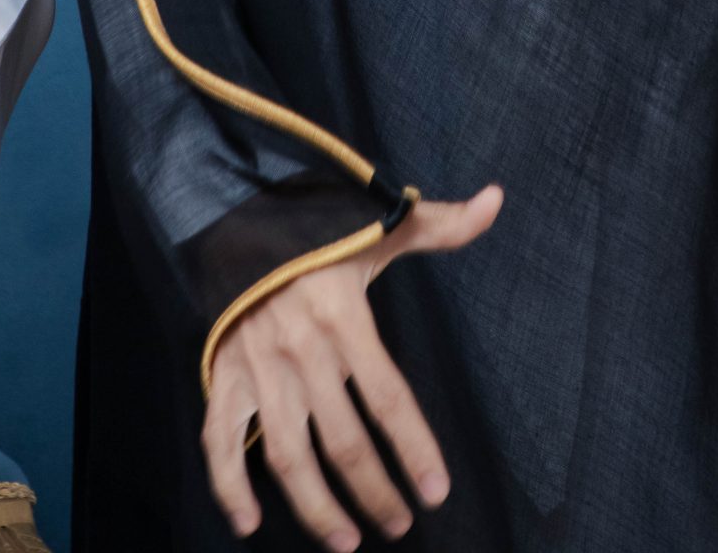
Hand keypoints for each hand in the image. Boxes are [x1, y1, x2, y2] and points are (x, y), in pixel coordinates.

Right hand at [203, 182, 502, 545]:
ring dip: (317, 506)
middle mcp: (302, 351)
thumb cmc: (320, 227)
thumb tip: (497, 198)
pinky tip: (249, 523)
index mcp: (345, 317)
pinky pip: (219, 440)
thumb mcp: (380, 222)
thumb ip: (442, 223)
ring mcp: (259, 369)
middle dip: (375, 491)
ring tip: (347, 541)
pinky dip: (228, 485)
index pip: (389, 398)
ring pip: (288, 456)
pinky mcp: (224, 376)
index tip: (437, 490)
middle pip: (344, 441)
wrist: (237, 211)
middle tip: (400, 524)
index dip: (415, 449)